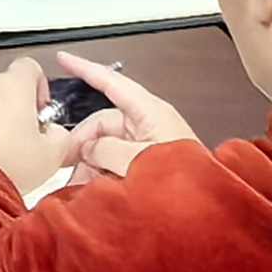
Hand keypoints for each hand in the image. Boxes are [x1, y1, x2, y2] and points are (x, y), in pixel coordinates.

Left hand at [0, 59, 88, 194]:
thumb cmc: (4, 165)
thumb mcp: (52, 155)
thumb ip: (60, 135)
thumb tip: (55, 133)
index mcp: (14, 86)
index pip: (30, 67)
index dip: (38, 86)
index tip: (38, 108)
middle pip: (3, 87)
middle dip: (12, 107)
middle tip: (19, 138)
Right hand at [51, 53, 203, 185]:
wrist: (206, 212)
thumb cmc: (186, 180)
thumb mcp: (136, 160)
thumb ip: (104, 148)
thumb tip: (87, 147)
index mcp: (150, 112)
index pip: (111, 82)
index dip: (85, 69)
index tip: (65, 59)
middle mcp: (148, 124)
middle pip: (103, 122)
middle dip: (83, 143)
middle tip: (67, 161)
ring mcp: (148, 144)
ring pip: (106, 146)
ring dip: (90, 163)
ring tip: (81, 183)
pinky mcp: (149, 164)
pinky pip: (116, 161)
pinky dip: (101, 173)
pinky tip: (93, 188)